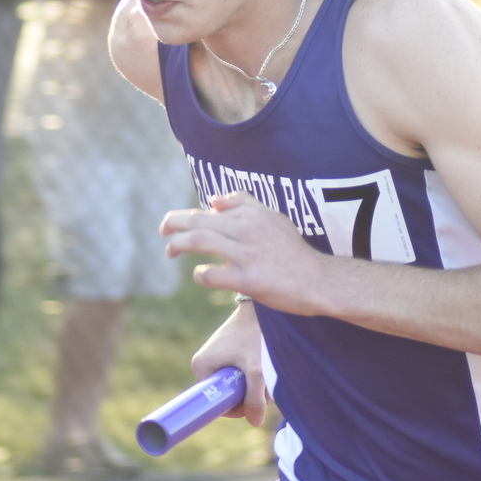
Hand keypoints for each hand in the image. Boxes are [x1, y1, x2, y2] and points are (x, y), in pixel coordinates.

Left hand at [161, 191, 327, 314]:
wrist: (318, 280)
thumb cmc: (294, 251)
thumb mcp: (274, 218)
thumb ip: (245, 204)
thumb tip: (215, 200)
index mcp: (252, 215)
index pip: (210, 210)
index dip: (190, 217)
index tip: (180, 225)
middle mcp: (247, 230)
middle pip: (200, 221)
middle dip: (174, 223)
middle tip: (162, 230)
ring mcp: (246, 255)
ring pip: (201, 241)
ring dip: (179, 244)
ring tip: (169, 251)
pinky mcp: (248, 279)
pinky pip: (212, 274)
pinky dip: (201, 273)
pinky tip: (201, 274)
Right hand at [191, 303, 268, 425]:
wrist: (262, 307)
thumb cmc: (255, 335)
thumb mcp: (256, 370)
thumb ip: (254, 399)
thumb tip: (254, 421)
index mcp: (201, 368)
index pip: (217, 402)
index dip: (237, 407)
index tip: (254, 402)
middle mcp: (204, 363)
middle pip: (228, 395)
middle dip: (249, 395)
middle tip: (265, 384)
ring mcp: (216, 358)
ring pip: (237, 385)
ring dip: (255, 385)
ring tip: (267, 370)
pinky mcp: (228, 352)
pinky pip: (240, 374)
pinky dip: (255, 375)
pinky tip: (266, 364)